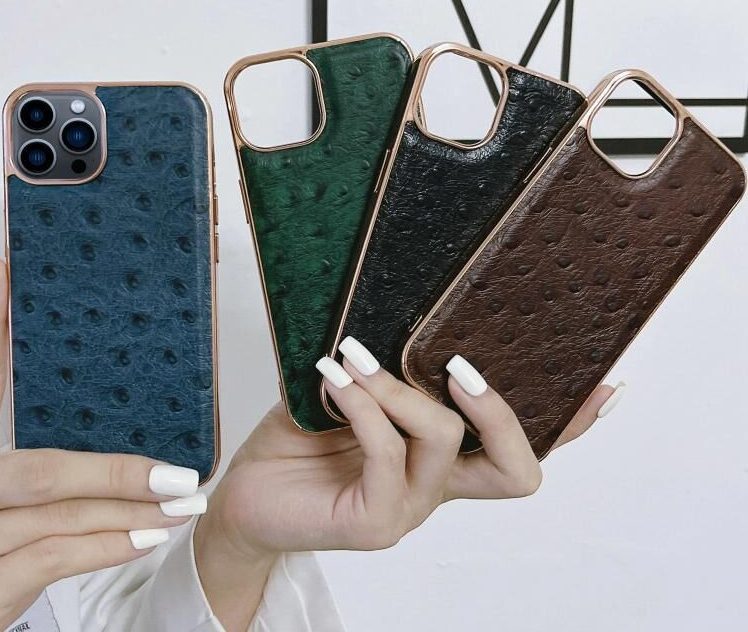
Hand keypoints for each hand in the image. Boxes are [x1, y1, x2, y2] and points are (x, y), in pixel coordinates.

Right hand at [0, 253, 206, 631]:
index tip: (1, 271)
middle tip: (179, 468)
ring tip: (185, 500)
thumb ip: (36, 458)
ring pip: (65, 515)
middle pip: (46, 469)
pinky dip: (111, 546)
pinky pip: (60, 557)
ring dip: (133, 509)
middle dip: (118, 470)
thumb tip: (106, 417)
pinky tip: (150, 536)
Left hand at [195, 337, 622, 625]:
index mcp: (440, 458)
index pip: (516, 445)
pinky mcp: (373, 524)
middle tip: (463, 366)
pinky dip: (365, 405)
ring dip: (403, 388)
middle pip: (517, 469)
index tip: (606, 385)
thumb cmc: (298, 443)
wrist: (244, 497)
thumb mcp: (345, 397)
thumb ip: (382, 374)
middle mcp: (436, 487)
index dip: (568, 425)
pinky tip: (334, 378)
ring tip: (358, 355)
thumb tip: (394, 326)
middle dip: (502, 409)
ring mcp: (409, 510)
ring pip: (445, 441)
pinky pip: (387, 455)